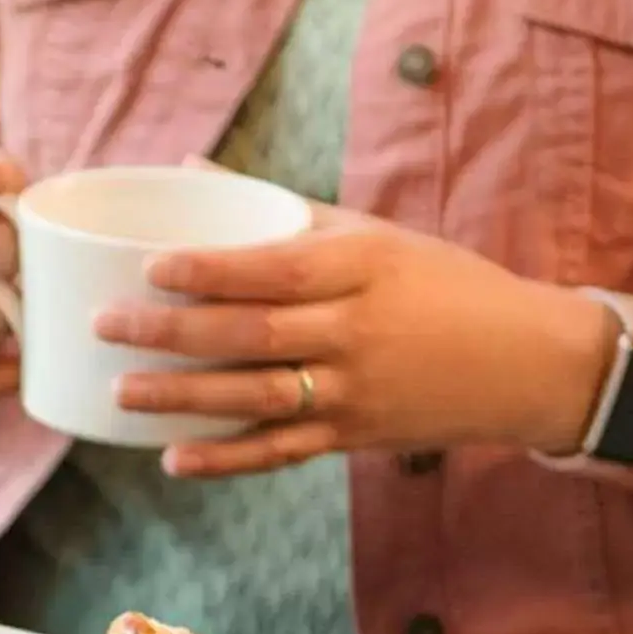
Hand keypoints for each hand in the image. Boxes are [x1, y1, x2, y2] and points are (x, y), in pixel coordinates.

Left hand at [97, 210, 612, 476]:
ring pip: (256, 399)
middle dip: (172, 332)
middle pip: (253, 334)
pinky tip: (173, 459)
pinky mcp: (353, 437)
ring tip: (120, 391)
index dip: (210, 271)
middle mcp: (357, 330)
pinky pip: (280, 453)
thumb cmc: (440, 283)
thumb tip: (188, 172)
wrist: (526, 361)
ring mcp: (355, 389)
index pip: (276, 270)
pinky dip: (226, 460)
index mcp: (364, 267)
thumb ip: (280, 211)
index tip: (149, 267)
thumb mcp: (373, 235)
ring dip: (183, 398)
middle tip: (106, 325)